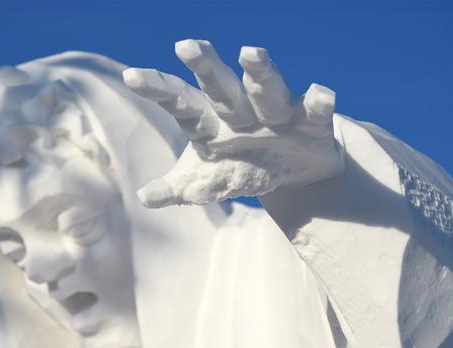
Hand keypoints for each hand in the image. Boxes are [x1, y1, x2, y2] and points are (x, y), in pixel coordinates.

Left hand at [123, 40, 343, 206]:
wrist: (292, 171)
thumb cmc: (240, 166)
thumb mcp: (206, 182)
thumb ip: (175, 189)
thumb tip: (145, 197)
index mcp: (209, 121)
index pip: (179, 102)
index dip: (158, 89)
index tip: (131, 77)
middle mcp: (240, 109)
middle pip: (220, 87)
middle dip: (205, 67)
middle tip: (186, 45)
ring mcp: (276, 112)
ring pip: (266, 89)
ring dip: (260, 72)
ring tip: (249, 51)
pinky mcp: (310, 121)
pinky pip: (315, 109)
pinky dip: (319, 102)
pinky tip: (321, 94)